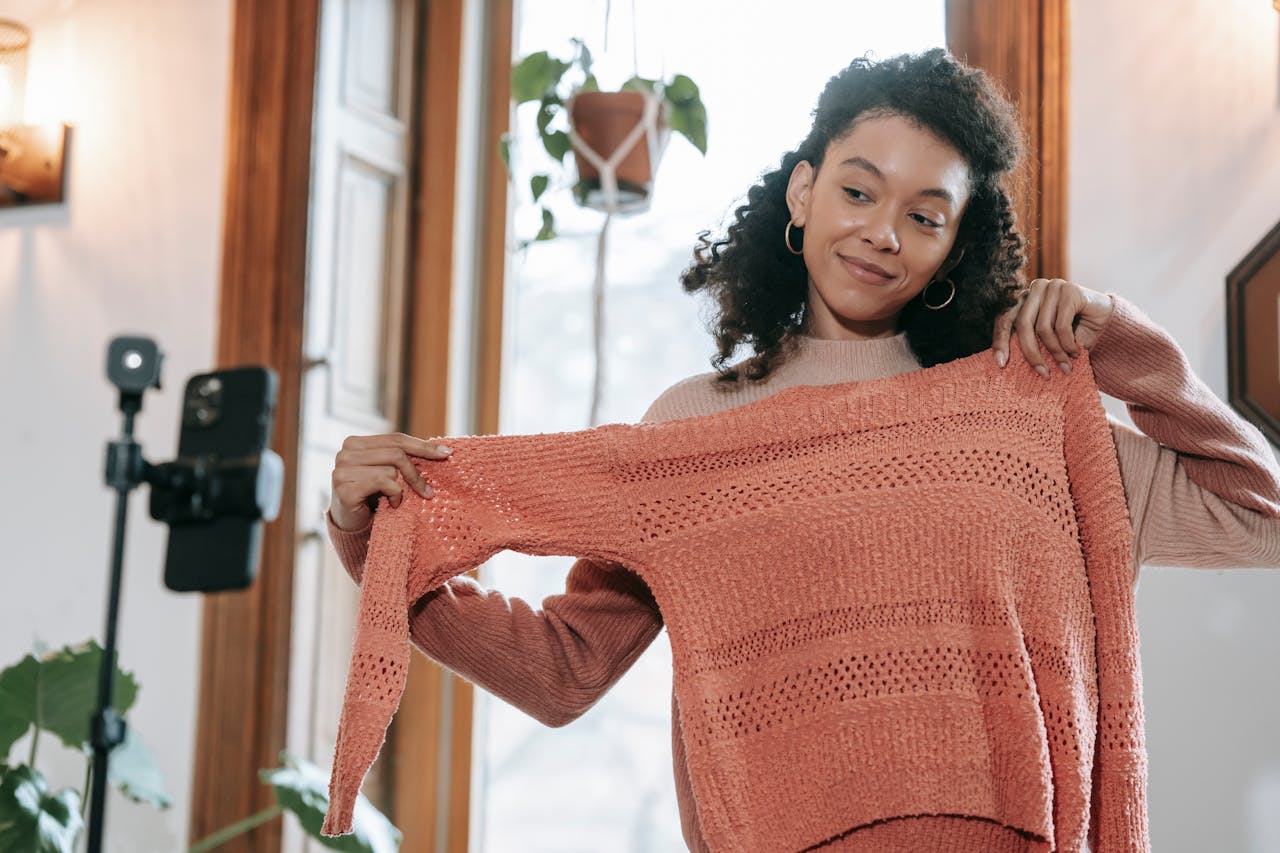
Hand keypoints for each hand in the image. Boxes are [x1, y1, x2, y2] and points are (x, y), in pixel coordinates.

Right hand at [329, 433, 452, 530]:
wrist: (352, 525)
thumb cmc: (373, 496)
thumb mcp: (387, 472)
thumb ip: (402, 458)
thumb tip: (442, 450)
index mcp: (355, 443)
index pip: (396, 439)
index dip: (423, 446)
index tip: (447, 453)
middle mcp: (345, 453)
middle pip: (396, 453)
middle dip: (416, 473)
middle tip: (428, 491)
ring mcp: (342, 471)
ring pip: (391, 469)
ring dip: (402, 488)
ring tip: (397, 500)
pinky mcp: (345, 489)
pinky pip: (384, 483)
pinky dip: (394, 495)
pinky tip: (390, 505)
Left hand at [992, 278, 1114, 377]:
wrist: (1107, 325)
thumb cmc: (1073, 335)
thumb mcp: (1046, 340)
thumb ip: (1028, 342)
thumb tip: (1002, 362)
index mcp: (1025, 298)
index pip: (1005, 317)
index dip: (1000, 340)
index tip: (1000, 363)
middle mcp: (1036, 288)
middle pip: (1023, 324)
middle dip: (1032, 353)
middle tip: (1043, 374)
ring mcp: (1053, 286)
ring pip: (1043, 328)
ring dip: (1056, 352)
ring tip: (1065, 365)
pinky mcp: (1070, 290)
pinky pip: (1061, 325)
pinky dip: (1068, 344)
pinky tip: (1076, 352)